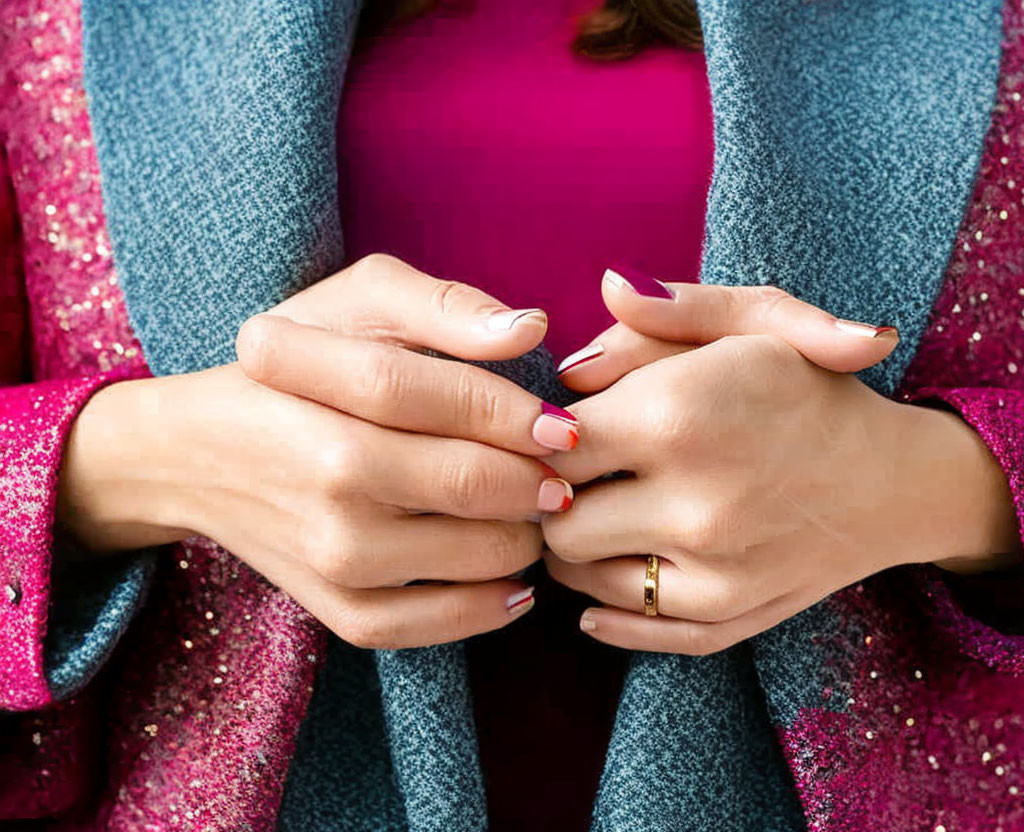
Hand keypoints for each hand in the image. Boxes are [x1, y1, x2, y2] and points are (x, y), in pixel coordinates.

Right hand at [57, 254, 580, 648]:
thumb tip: (530, 328)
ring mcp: (332, 552)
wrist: (199, 451)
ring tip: (527, 513)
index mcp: (331, 391)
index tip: (563, 428)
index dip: (524, 417)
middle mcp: (332, 478)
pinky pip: (431, 626)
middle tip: (557, 474)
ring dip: (524, 537)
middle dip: (538, 481)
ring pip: (474, 557)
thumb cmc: (296, 364)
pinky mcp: (331, 605)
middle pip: (475, 485)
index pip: (455, 403)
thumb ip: (443, 306)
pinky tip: (512, 583)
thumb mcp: (357, 301)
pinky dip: (486, 608)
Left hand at [542, 270, 1021, 654]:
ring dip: (577, 543)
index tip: (566, 429)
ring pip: (578, 575)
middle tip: (579, 472)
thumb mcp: (751, 320)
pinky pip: (627, 626)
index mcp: (678, 416)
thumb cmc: (810, 388)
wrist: (893, 480)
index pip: (549, 444)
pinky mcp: (726, 617)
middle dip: (555, 491)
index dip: (543, 436)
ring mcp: (710, 573)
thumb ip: (661, 314)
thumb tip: (568, 355)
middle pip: (555, 516)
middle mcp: (691, 505)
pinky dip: (604, 603)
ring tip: (605, 509)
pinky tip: (613, 564)